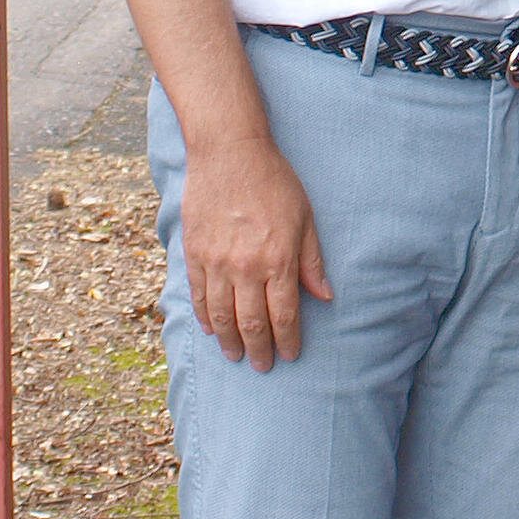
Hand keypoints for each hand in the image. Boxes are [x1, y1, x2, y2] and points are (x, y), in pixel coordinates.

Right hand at [181, 131, 329, 370]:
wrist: (230, 152)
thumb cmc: (274, 181)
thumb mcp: (305, 217)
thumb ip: (312, 261)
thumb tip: (325, 296)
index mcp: (278, 259)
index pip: (285, 314)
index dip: (288, 339)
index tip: (290, 354)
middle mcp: (246, 267)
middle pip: (251, 323)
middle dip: (259, 350)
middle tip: (263, 365)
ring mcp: (216, 262)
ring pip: (221, 316)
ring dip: (229, 341)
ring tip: (236, 356)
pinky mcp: (194, 254)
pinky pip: (198, 296)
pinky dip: (205, 317)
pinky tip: (212, 330)